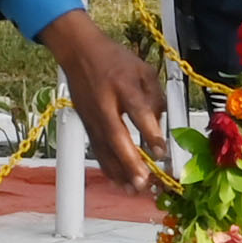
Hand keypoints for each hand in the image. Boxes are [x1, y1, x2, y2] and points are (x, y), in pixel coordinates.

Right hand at [41, 10, 174, 195]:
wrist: (79, 53)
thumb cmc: (113, 60)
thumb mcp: (143, 69)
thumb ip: (156, 96)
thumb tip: (162, 123)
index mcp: (123, 85)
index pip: (137, 111)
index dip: (149, 132)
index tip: (161, 151)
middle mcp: (105, 103)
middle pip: (117, 136)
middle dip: (130, 161)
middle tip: (144, 180)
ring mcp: (92, 116)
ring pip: (105, 148)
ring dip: (119, 171)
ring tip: (134, 189)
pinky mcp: (86, 124)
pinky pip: (98, 150)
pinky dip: (108, 168)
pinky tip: (119, 182)